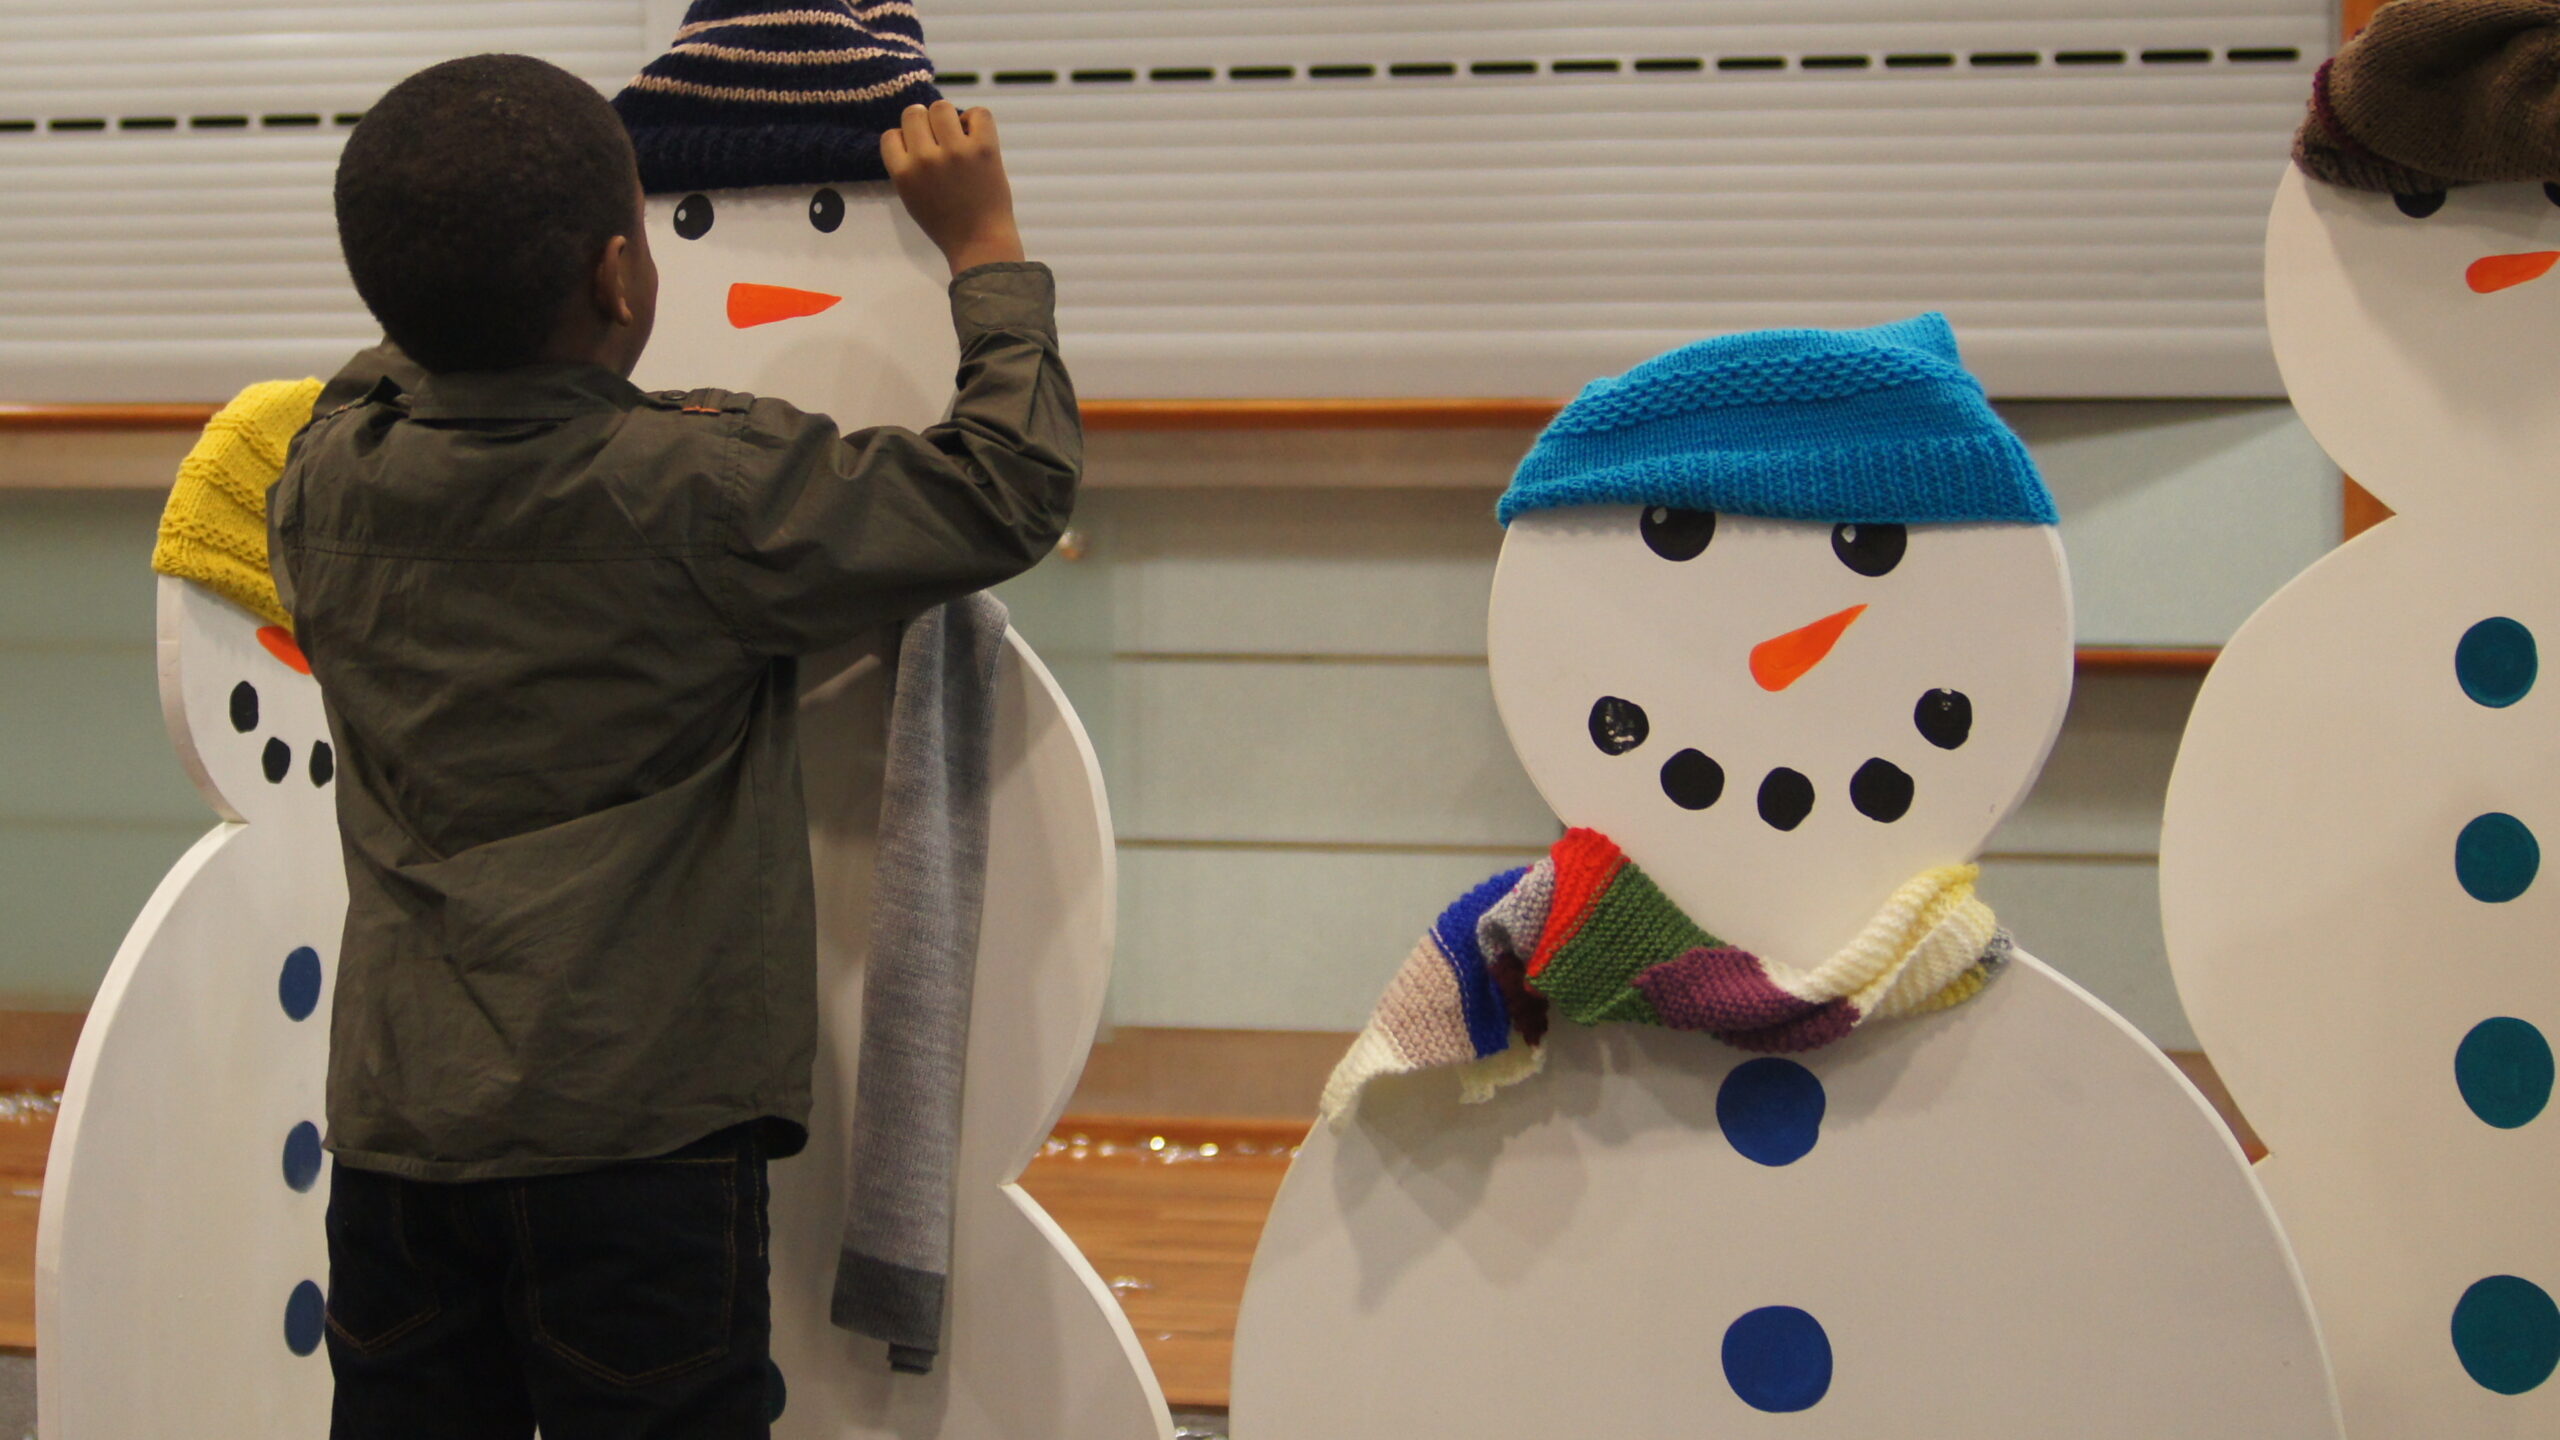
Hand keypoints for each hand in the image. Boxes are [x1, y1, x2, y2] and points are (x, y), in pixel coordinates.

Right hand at [881, 101, 1026, 275]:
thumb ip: (907, 166)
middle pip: (914, 113)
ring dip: (948, 118)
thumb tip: (913, 131)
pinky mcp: (984, 148)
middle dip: (925, 124)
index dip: (906, 140)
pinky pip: (978, 113)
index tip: (919, 153)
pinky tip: (975, 135)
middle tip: (939, 141)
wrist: (980, 242)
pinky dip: (976, 120)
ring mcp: (955, 151)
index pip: (891, 135)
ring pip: (941, 108)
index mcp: (903, 173)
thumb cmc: (945, 224)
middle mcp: (925, 158)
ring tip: (958, 137)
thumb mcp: (911, 197)